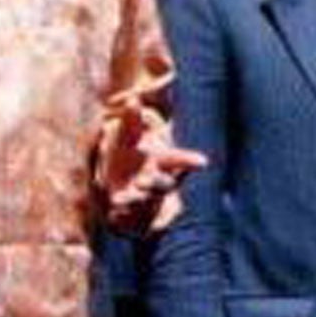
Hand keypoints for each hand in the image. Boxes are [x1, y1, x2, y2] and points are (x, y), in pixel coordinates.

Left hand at [100, 103, 205, 234]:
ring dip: (137, 200)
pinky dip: (122, 214)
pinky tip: (113, 211)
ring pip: (147, 201)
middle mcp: (156, 181)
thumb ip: (132, 121)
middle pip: (164, 184)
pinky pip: (130, 216)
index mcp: (160, 161)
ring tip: (121, 200)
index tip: (202, 162)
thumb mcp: (128, 137)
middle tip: (143, 182)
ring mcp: (145, 198)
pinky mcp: (131, 213)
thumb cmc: (127, 156)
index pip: (177, 159)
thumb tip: (132, 100)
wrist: (118, 185)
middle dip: (156, 183)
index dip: (189, 160)